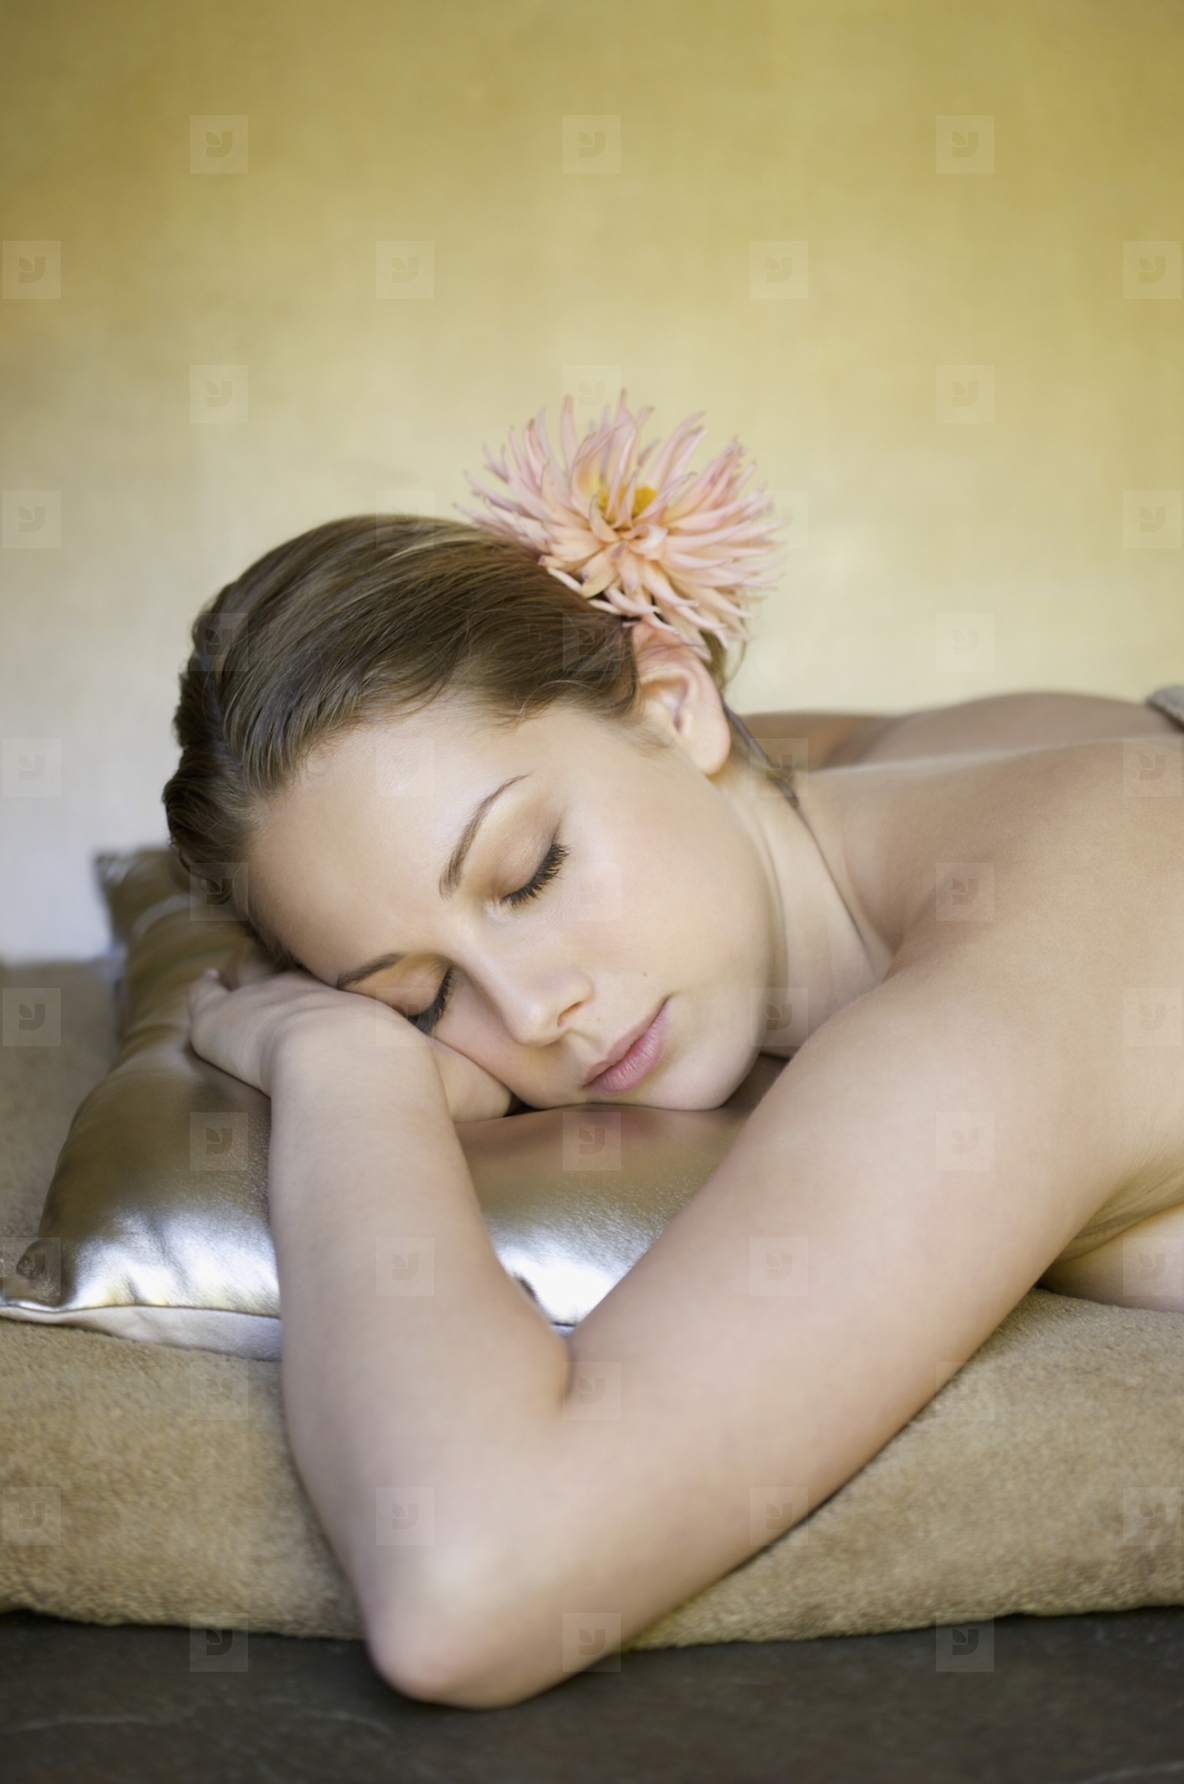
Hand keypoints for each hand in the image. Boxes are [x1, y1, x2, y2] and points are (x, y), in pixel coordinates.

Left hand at [186, 940, 512, 1122]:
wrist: (355, 1078)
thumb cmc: (421, 1083)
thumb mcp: (475, 1079)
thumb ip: (497, 1076)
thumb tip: (555, 1078)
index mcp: (372, 991)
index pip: (358, 967)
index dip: (353, 964)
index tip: (355, 959)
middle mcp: (321, 981)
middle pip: (305, 958)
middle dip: (300, 956)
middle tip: (298, 954)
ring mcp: (267, 996)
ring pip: (251, 969)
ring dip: (249, 970)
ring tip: (245, 966)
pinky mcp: (223, 1022)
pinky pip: (206, 999)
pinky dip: (207, 994)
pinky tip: (206, 990)